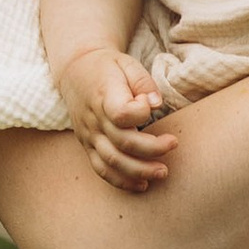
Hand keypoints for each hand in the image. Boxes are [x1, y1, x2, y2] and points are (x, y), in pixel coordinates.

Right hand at [61, 45, 176, 194]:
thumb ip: (144, 82)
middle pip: (122, 142)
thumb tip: (156, 104)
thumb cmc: (107, 68)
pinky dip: (121, 181)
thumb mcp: (127, 63)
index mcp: (104, 95)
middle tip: (173, 144)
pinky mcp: (87, 146)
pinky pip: (102, 170)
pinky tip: (142, 185)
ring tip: (162, 172)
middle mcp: (94, 119)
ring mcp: (89, 136)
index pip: (121, 113)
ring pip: (112, 162)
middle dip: (152, 149)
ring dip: (140, 171)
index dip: (141, 113)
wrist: (75, 72)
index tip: (149, 105)